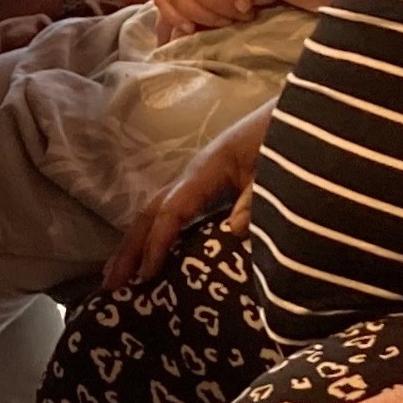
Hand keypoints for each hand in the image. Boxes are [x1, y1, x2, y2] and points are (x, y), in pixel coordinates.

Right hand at [105, 106, 270, 291]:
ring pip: (155, 211)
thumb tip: (232, 231)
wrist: (292, 118)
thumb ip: (254, 200)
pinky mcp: (205, 184)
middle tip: (110, 284)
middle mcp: (191, 173)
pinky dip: (153, 234)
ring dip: (134, 243)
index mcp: (205, 171)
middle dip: (129, 248)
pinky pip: (170, 211)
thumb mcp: (273, 172)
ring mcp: (196, 178)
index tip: (146, 276)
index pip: (171, 211)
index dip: (157, 244)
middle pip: (151, 211)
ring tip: (116, 276)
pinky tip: (149, 254)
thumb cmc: (280, 140)